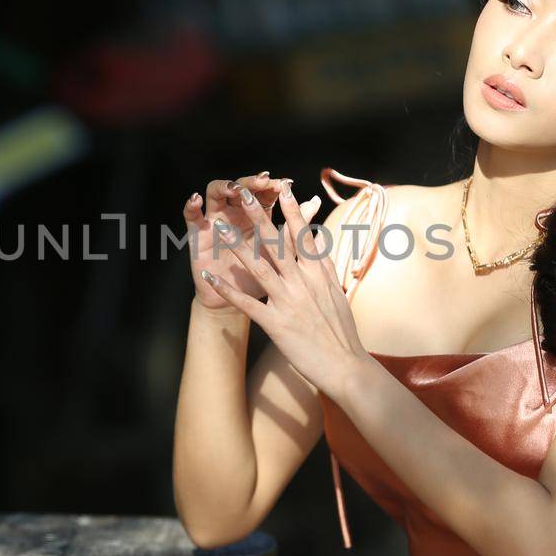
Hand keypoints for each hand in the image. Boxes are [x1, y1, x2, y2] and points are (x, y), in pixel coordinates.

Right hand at [184, 172, 304, 309]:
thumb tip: (317, 202)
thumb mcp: (281, 253)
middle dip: (251, 182)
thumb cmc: (265, 277)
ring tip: (234, 189)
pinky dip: (191, 207)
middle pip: (241, 187)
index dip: (273, 185)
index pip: (264, 192)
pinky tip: (196, 199)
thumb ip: (297, 226)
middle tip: (262, 181)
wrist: (241, 301)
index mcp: (258, 215)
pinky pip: (191, 217)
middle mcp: (235, 212)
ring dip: (223, 187)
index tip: (286, 183)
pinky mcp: (197, 234)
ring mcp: (215, 220)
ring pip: (215, 193)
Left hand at [199, 178, 368, 395]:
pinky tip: (210, 279)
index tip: (282, 189)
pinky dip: (228, 291)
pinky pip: (247, 304)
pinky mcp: (276, 324)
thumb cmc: (341, 331)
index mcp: (318, 274)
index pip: (304, 236)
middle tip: (244, 193)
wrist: (345, 366)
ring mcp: (289, 302)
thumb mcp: (335, 291)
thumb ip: (323, 264)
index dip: (292, 211)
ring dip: (237, 245)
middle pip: (277, 244)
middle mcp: (303, 283)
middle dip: (258, 216)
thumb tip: (319, 237)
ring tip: (219, 227)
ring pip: (259, 267)